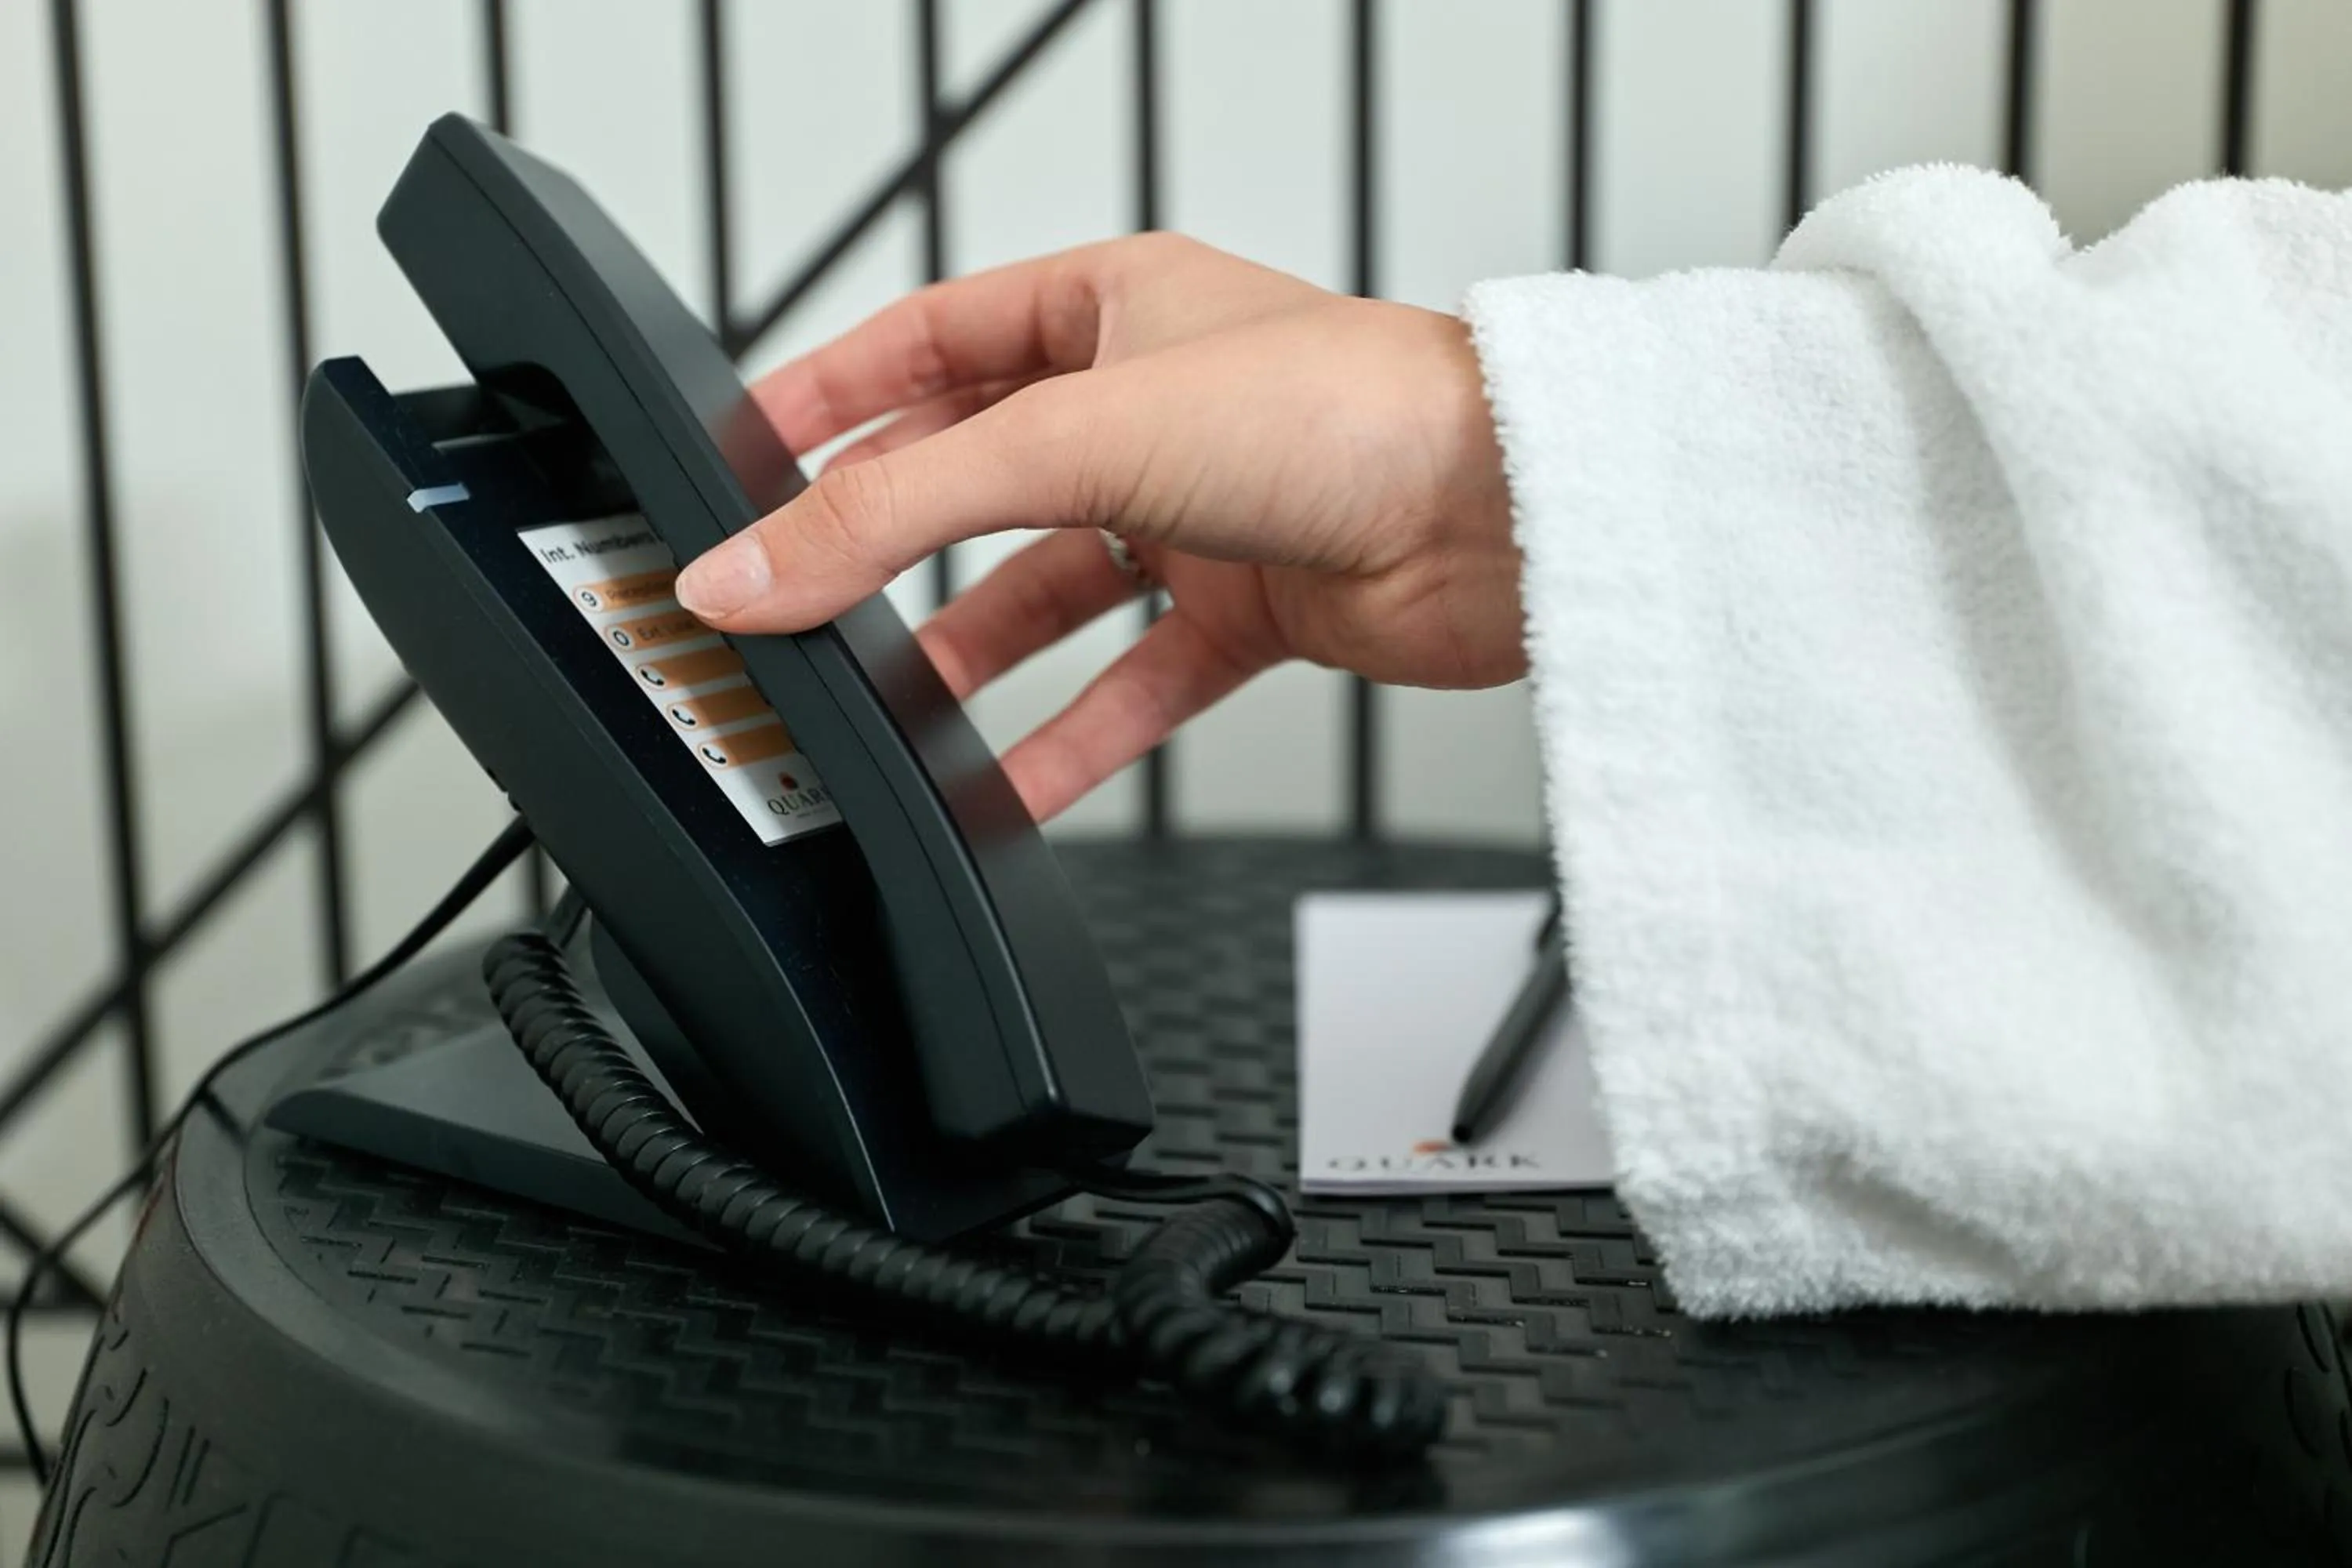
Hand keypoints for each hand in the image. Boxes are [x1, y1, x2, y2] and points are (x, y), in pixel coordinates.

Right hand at [675, 233, 1520, 820]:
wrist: (1506, 519)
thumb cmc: (1347, 410)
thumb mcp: (1078, 440)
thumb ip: (900, 512)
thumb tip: (756, 564)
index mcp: (1112, 308)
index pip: (929, 343)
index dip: (830, 396)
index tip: (742, 458)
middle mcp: (1153, 405)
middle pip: (980, 481)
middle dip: (892, 551)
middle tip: (801, 608)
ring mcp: (1204, 511)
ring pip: (1053, 593)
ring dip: (972, 660)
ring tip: (887, 718)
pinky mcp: (1255, 609)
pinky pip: (1135, 684)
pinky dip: (1072, 739)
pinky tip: (1006, 790)